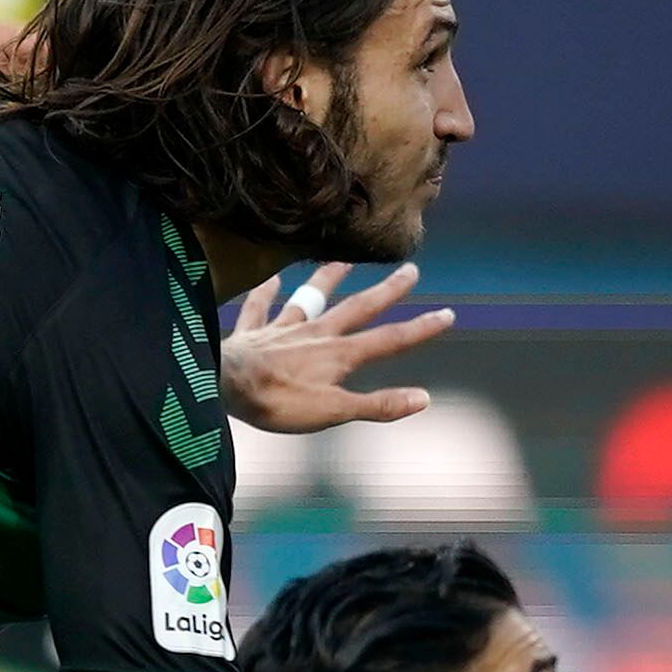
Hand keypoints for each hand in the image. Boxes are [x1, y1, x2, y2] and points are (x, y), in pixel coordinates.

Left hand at [219, 261, 447, 434]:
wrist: (224, 385)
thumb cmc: (278, 402)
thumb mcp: (334, 411)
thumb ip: (378, 404)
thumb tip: (423, 398)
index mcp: (339, 355)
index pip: (388, 340)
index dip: (419, 329)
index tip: (447, 314)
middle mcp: (316, 334)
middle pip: (358, 308)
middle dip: (387, 291)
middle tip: (410, 271)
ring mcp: (283, 330)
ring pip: (311, 297)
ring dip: (329, 279)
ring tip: (345, 260)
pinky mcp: (252, 332)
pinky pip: (260, 306)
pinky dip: (267, 292)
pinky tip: (273, 278)